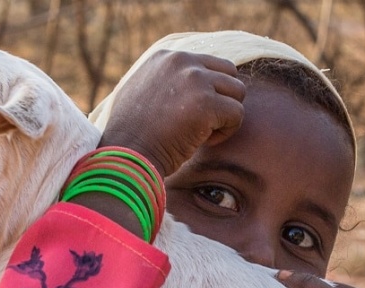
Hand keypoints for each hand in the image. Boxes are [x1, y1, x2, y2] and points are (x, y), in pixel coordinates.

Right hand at [97, 50, 245, 174]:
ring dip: (226, 115)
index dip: (208, 92)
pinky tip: (204, 141)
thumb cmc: (134, 135)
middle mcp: (182, 61)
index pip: (209, 64)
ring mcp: (195, 80)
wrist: (126, 155)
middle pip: (229, 73)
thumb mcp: (144, 92)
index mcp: (166, 56)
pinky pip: (238, 114)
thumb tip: (196, 85)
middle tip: (202, 123)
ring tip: (203, 133)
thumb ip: (168, 80)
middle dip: (223, 100)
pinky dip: (227, 132)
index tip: (189, 113)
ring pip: (238, 92)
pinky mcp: (206, 103)